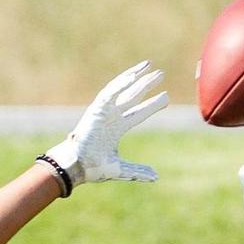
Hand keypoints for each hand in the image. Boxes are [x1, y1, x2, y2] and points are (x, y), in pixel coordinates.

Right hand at [40, 61, 168, 191]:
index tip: (166, 97)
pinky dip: (121, 83)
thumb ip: (137, 171)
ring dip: (136, 77)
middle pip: (133, 96)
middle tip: (161, 74)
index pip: (138, 112)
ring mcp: (104, 110)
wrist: (77, 166)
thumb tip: (156, 177)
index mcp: (117, 128)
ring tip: (150, 67)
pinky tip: (134, 76)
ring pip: (123, 89)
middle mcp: (112, 116)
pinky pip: (110, 91)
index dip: (152, 105)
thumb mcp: (120, 169)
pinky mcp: (96, 108)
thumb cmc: (93, 168)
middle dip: (146, 85)